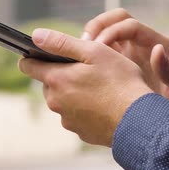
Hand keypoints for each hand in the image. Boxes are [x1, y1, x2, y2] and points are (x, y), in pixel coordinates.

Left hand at [18, 28, 151, 146]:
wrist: (140, 120)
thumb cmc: (120, 82)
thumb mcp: (94, 52)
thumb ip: (62, 42)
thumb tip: (36, 35)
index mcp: (56, 80)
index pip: (28, 66)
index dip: (34, 56)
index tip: (44, 53)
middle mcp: (56, 103)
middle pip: (49, 83)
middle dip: (62, 75)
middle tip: (88, 69)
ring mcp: (68, 120)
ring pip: (64, 100)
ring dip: (75, 93)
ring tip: (100, 87)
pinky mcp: (82, 133)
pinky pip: (78, 116)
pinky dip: (87, 109)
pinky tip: (105, 104)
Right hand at [83, 8, 168, 128]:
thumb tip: (157, 50)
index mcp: (160, 45)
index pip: (130, 26)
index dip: (111, 32)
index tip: (97, 47)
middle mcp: (146, 46)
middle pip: (116, 21)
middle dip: (97, 28)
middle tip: (82, 47)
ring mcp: (135, 56)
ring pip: (107, 36)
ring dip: (91, 42)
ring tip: (77, 59)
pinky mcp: (127, 69)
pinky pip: (106, 55)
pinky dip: (92, 58)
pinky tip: (82, 74)